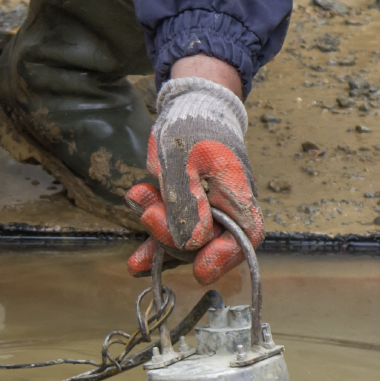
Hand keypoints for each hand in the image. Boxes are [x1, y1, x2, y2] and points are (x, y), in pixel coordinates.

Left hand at [126, 73, 261, 284]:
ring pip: (187, 243)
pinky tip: (137, 261)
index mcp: (236, 191)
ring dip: (160, 245)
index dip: (224, 257)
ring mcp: (207, 212)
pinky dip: (155, 245)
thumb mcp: (181, 161)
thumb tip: (192, 243)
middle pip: (209, 243)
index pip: (244, 235)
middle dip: (176, 240)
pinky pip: (174, 235)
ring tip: (135, 243)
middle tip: (148, 215)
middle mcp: (227, 208)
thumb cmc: (191, 128)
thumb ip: (186, 201)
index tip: (199, 271)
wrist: (188, 110)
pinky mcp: (188, 212)